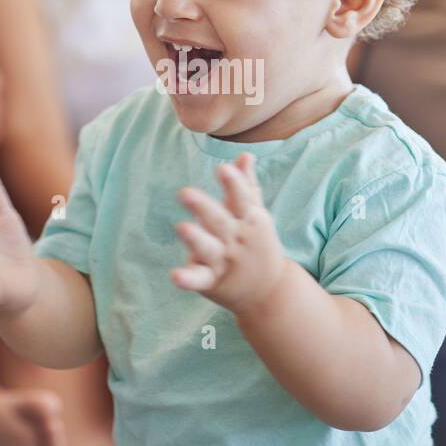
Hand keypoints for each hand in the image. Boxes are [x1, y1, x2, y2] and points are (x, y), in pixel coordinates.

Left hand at [172, 153, 287, 313]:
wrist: (271, 291)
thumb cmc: (258, 244)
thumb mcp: (256, 215)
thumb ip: (246, 185)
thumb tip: (244, 154)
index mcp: (248, 220)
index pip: (241, 199)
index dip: (233, 184)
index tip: (222, 169)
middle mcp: (236, 239)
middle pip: (220, 221)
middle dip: (204, 207)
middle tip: (184, 193)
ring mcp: (224, 261)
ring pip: (208, 249)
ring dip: (196, 239)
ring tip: (182, 227)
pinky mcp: (212, 281)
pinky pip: (199, 279)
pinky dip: (188, 278)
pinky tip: (175, 275)